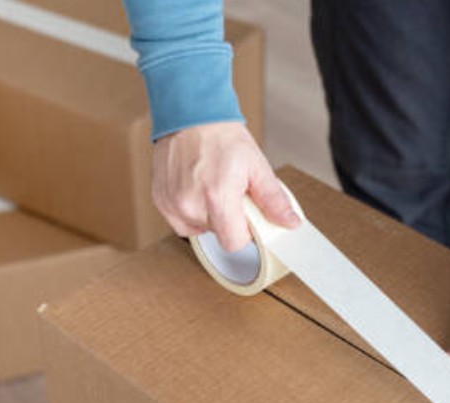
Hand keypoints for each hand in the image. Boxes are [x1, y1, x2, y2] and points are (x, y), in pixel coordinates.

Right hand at [152, 122, 300, 250]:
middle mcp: (190, 204)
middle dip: (227, 219)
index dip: (244, 233)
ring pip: (197, 228)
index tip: (246, 218)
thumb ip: (273, 199)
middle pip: (217, 234)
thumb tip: (289, 222)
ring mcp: (172, 203)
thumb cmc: (220, 135)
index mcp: (217, 197)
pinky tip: (196, 189)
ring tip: (211, 187)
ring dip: (207, 215)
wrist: (190, 113)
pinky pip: (179, 221)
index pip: (234, 242)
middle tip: (229, 192)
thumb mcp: (256, 165)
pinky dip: (190, 210)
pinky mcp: (160, 200)